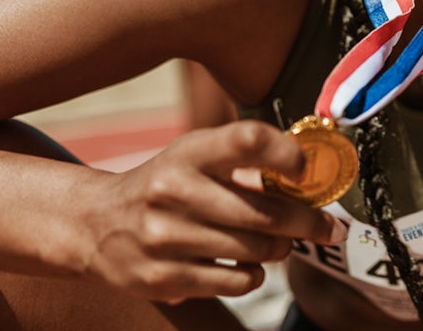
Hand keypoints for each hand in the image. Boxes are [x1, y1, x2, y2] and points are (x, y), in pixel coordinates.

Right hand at [83, 120, 347, 303]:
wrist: (94, 225)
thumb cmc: (167, 184)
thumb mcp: (195, 156)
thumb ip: (246, 162)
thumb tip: (313, 181)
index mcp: (188, 152)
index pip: (247, 140)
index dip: (287, 155)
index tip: (306, 171)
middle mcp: (172, 191)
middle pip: (264, 212)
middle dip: (307, 222)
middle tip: (328, 227)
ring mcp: (164, 238)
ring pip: (256, 250)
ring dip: (280, 248)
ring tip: (279, 242)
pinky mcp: (162, 279)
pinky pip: (237, 282)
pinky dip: (253, 274)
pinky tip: (246, 264)